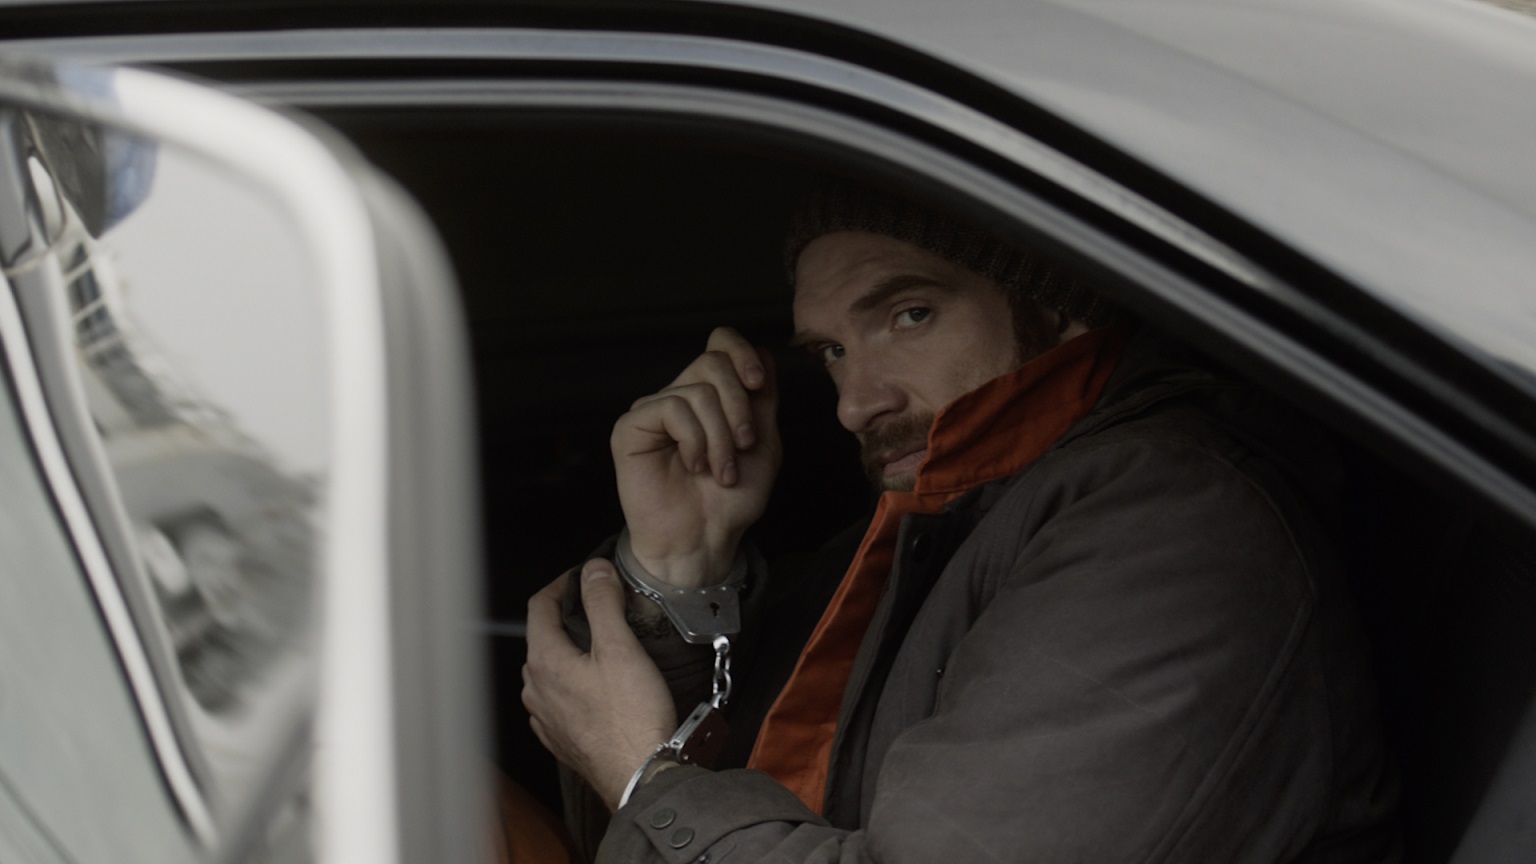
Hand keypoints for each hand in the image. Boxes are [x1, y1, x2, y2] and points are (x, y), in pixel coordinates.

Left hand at [522, 560, 677, 809]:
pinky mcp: (561, 737)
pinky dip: (574, 682)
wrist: (641, 774)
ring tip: (603, 644)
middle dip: (568, 616)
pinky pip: (559, 698)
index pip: (539, 606)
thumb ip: (603, 603)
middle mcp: (536, 689)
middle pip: (543, 636)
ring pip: (550, 668)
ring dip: (571, 650)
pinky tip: (598, 684)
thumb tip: (593, 572)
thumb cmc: (632, 718)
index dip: (563, 583)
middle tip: (599, 605)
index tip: (585, 576)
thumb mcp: (621, 648)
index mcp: (545, 662)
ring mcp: (546, 716)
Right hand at [613, 326, 780, 586]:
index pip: (721, 343)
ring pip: (698, 390)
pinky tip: (693, 466)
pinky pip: (672, 408)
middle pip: (713, 362)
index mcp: (712, 396)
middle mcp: (681, 396)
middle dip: (739, 406)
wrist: (704, 540)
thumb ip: (764, 399)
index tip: (759, 385)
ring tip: (721, 471)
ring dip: (720, 437)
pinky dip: (694, 440)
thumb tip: (763, 354)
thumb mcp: (765, 444)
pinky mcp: (631, 426)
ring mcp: (655, 409)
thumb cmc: (731, 500)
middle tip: (743, 447)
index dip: (742, 353)